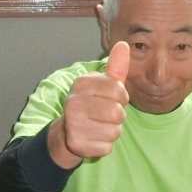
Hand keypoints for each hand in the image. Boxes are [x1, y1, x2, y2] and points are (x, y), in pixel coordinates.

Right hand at [48, 41, 129, 168]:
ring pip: (114, 131)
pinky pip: (107, 146)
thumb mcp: (102, 85)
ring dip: (112, 130)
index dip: (121, 97)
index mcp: (81, 83)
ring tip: (99, 126)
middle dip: (118, 116)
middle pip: (117, 112)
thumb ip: (115, 67)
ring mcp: (73, 125)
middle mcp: (73, 103)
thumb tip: (123, 45)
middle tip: (105, 115)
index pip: (118, 89)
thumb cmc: (92, 104)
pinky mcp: (77, 144)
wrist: (68, 131)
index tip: (111, 99)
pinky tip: (94, 138)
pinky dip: (105, 144)